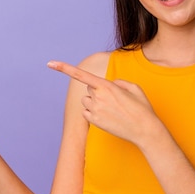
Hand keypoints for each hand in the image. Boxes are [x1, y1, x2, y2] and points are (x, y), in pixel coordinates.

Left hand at [47, 60, 162, 146]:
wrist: (144, 130)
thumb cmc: (141, 108)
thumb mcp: (134, 88)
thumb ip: (118, 82)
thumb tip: (110, 85)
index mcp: (107, 86)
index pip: (81, 74)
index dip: (64, 68)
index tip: (50, 63)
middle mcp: (98, 97)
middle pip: (89, 89)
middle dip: (98, 91)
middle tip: (114, 100)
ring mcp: (94, 110)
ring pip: (86, 101)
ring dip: (95, 102)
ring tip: (112, 109)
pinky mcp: (94, 122)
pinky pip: (86, 113)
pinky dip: (93, 113)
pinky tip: (108, 117)